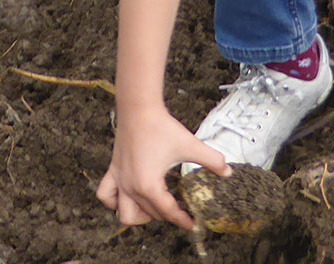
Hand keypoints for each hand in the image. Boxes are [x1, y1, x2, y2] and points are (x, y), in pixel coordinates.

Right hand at [97, 102, 228, 228]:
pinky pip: (106, 195)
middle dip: (167, 216)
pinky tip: (127, 198)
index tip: (193, 224)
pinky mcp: (113, 170)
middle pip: (150, 214)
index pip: (168, 212)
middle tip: (181, 211)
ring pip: (125, 213)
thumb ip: (211, 160)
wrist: (138, 108)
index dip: (183, 220)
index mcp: (149, 186)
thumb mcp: (190, 146)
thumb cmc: (161, 127)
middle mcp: (131, 187)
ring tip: (154, 209)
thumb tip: (227, 171)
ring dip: (139, 216)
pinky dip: (114, 202)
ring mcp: (120, 180)